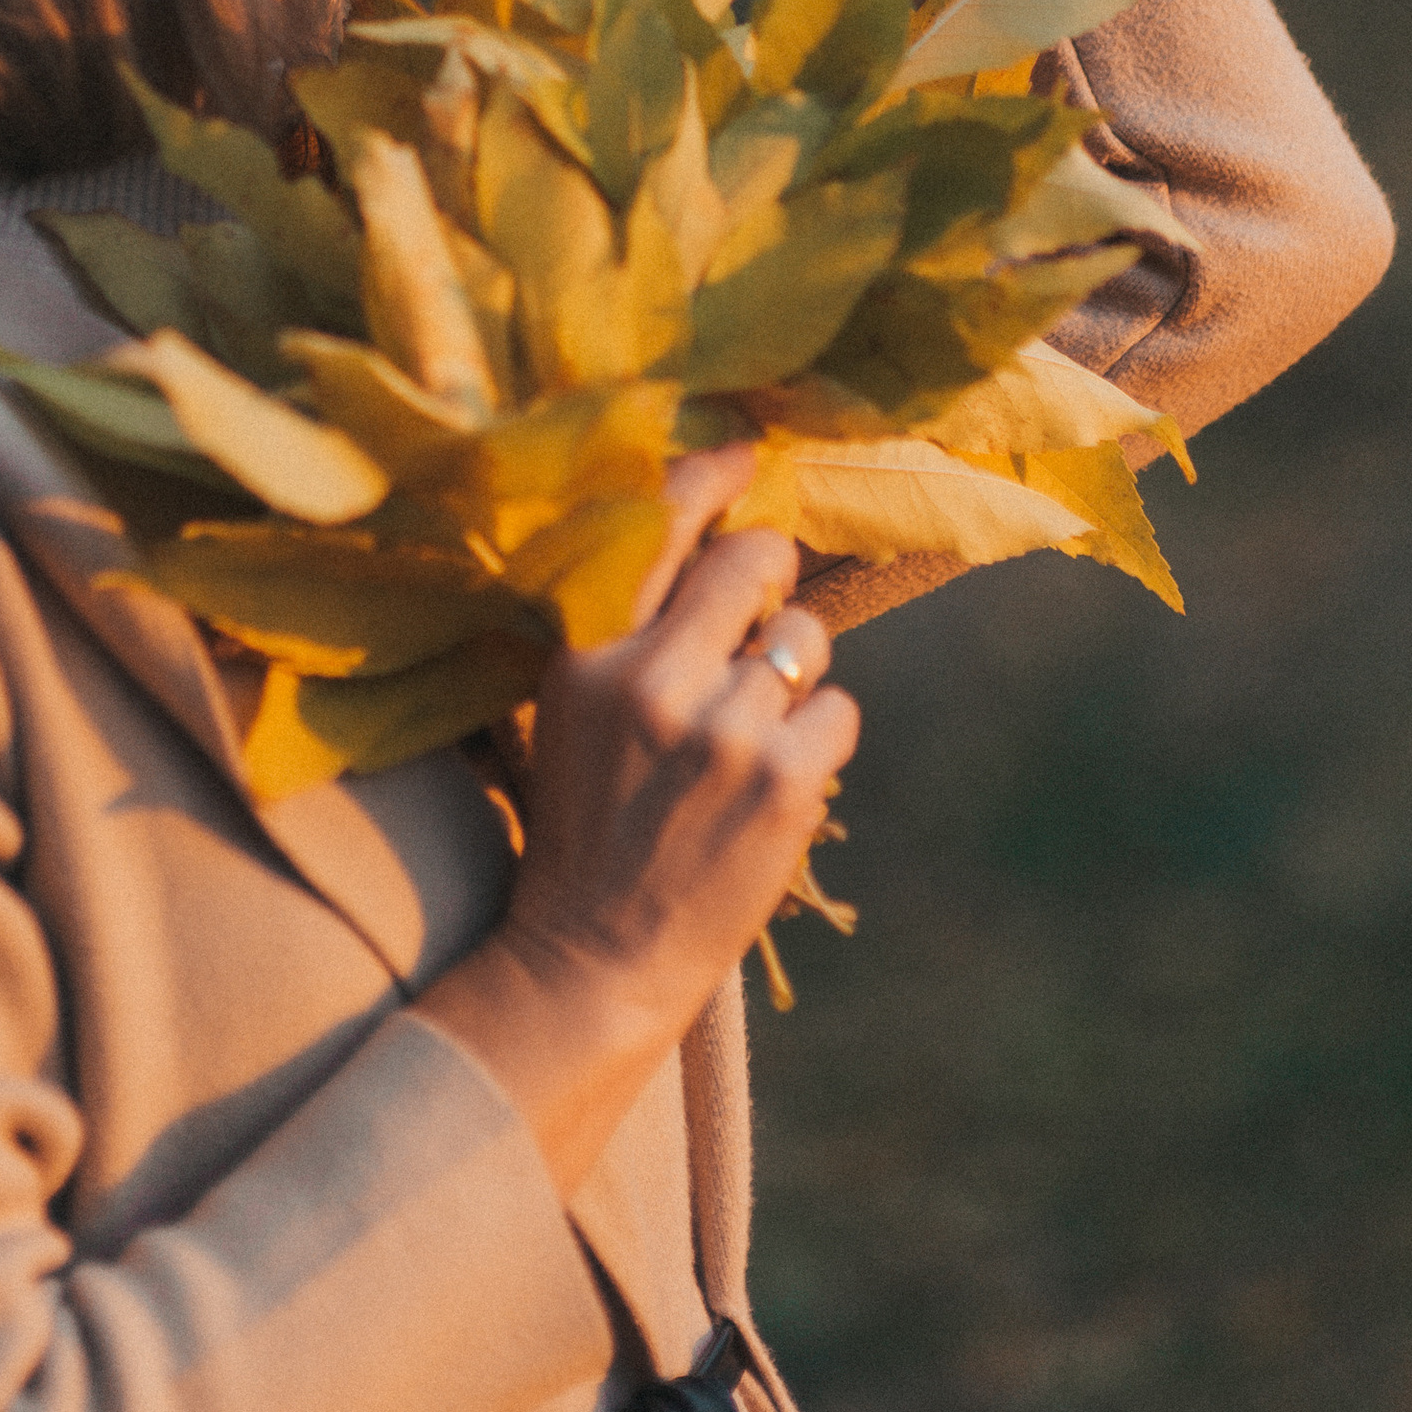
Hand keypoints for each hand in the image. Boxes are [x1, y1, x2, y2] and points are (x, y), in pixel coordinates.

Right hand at [414, 448, 859, 1197]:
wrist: (593, 960)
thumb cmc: (585, 825)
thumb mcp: (572, 708)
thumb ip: (629, 626)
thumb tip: (717, 535)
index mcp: (586, 649)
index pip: (660, 520)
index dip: (716, 473)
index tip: (749, 451)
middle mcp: (652, 675)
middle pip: (756, 560)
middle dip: (773, 575)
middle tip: (760, 618)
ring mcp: (722, 728)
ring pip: (806, 640)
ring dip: (793, 678)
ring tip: (745, 738)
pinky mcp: (782, 779)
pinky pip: (840, 711)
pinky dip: (820, 741)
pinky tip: (772, 784)